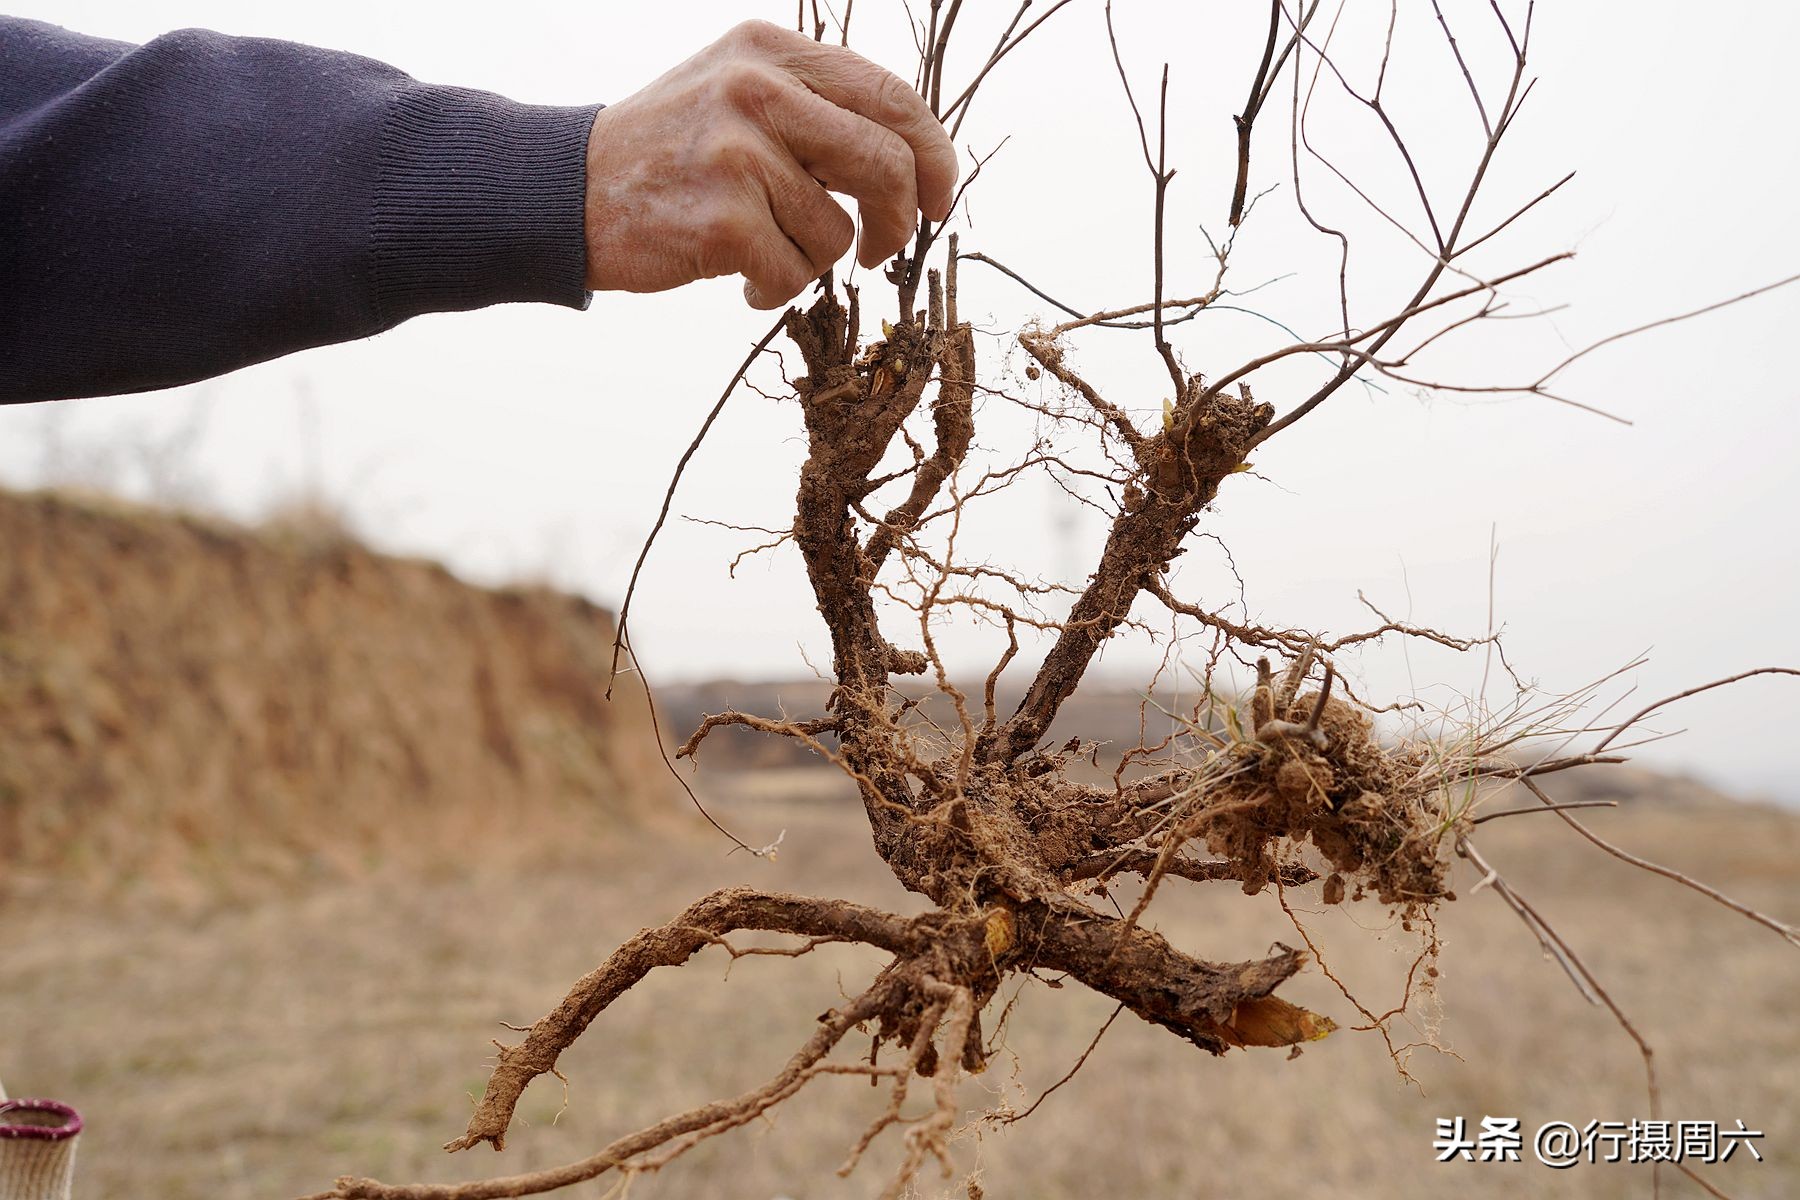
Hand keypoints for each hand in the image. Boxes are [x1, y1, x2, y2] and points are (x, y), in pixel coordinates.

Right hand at [582, 20, 958, 308]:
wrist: (566, 189)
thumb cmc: (671, 151)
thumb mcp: (739, 91)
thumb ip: (817, 108)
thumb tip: (915, 163)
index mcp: (772, 51)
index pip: (892, 97)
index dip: (934, 156)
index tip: (941, 199)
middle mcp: (758, 91)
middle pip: (886, 165)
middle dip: (899, 220)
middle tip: (880, 248)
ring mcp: (739, 155)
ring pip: (837, 234)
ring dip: (812, 261)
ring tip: (765, 250)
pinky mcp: (723, 221)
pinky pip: (794, 275)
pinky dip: (776, 290)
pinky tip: (740, 277)